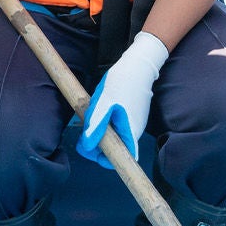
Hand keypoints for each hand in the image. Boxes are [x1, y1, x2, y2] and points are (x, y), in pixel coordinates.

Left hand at [77, 32, 169, 168]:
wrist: (139, 64)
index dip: (101, 158)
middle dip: (97, 142)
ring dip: (101, 131)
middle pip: (113, 150)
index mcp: (129, 133)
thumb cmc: (122, 83)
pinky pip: (117, 127)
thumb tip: (87, 146)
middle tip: (87, 126)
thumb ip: (96, 126)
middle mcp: (134, 132)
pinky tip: (103, 108)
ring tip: (96, 113)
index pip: (117, 161)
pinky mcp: (132, 116)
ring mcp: (134, 124)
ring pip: (114, 137)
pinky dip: (107, 122)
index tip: (89, 146)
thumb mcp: (103, 104)